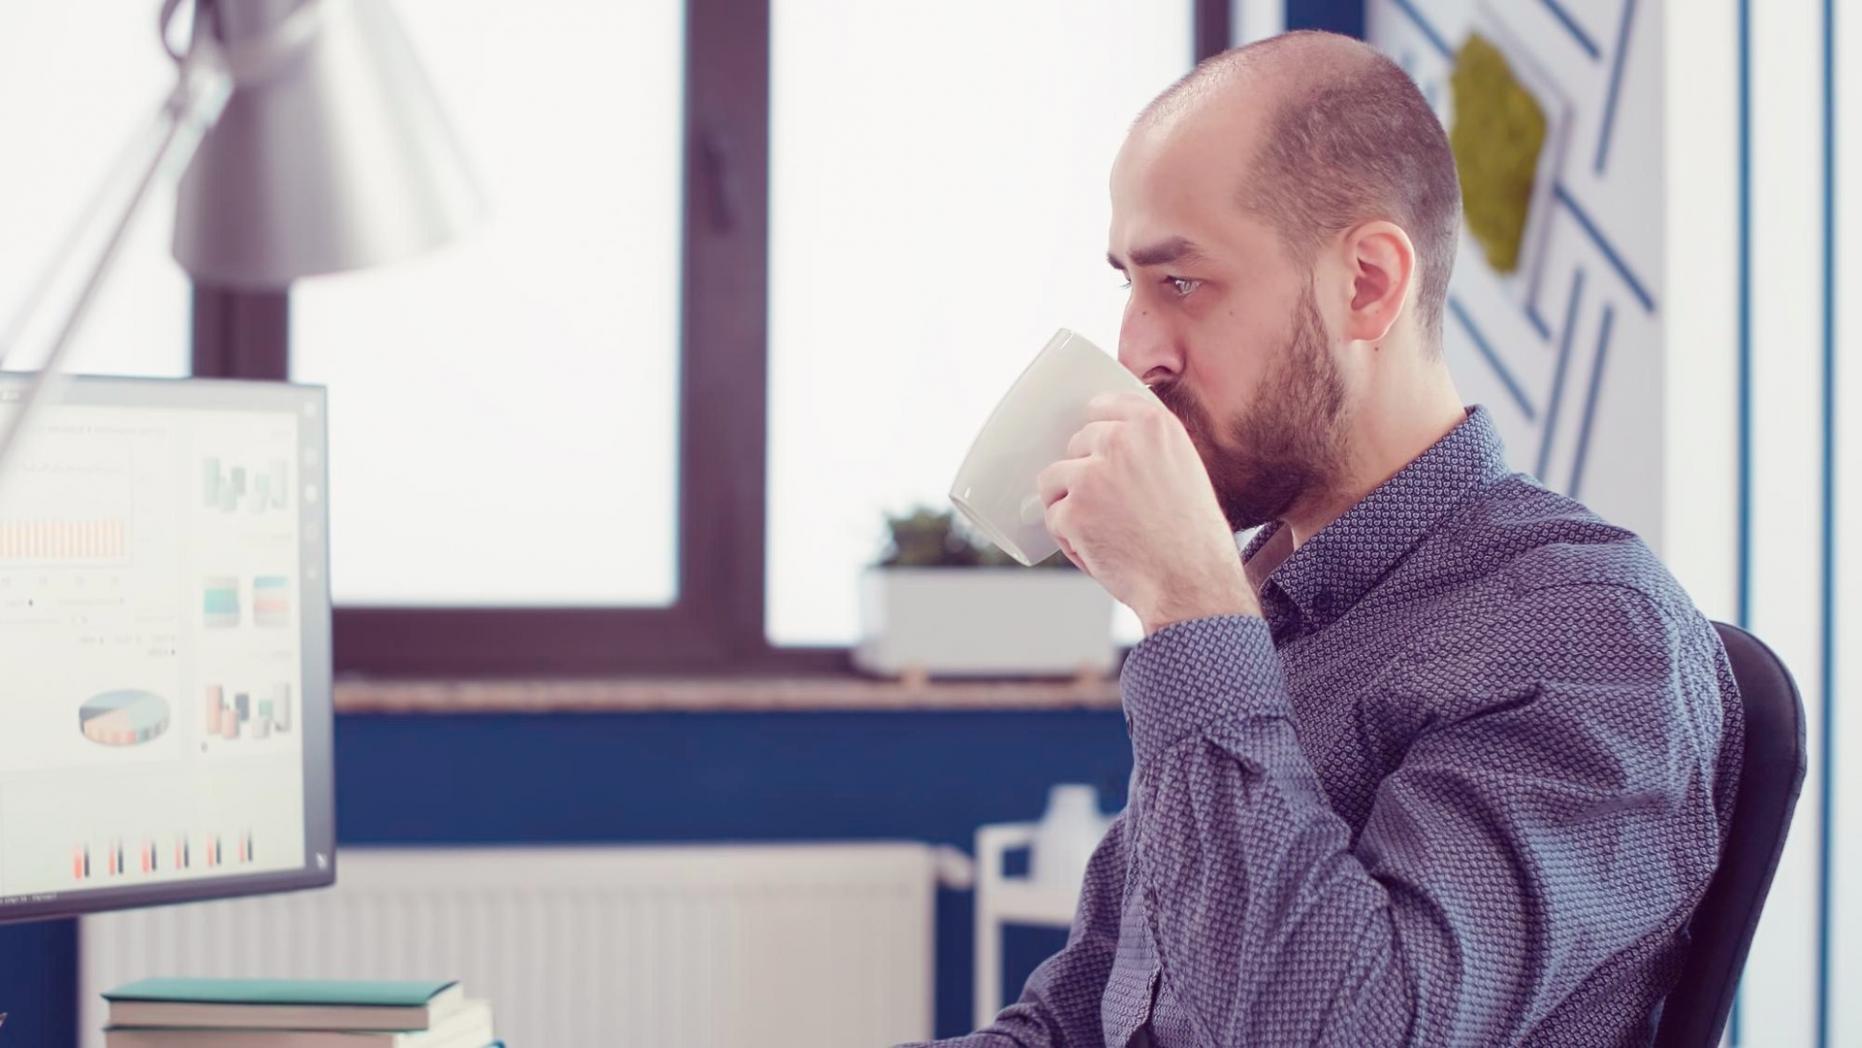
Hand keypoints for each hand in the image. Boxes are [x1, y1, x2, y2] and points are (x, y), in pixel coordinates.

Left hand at [1035, 391, 1258, 633]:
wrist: (1191, 583)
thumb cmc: (1192, 536)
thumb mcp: (1184, 470)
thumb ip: (1147, 448)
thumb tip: (1104, 442)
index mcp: (1154, 425)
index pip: (1104, 406)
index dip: (1098, 430)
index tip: (1099, 446)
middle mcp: (1120, 441)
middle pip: (1076, 445)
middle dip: (1085, 475)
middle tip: (1113, 508)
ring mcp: (1091, 475)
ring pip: (1054, 480)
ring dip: (1070, 505)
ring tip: (1105, 531)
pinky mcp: (1071, 511)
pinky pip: (1054, 518)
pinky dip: (1070, 538)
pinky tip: (1101, 550)